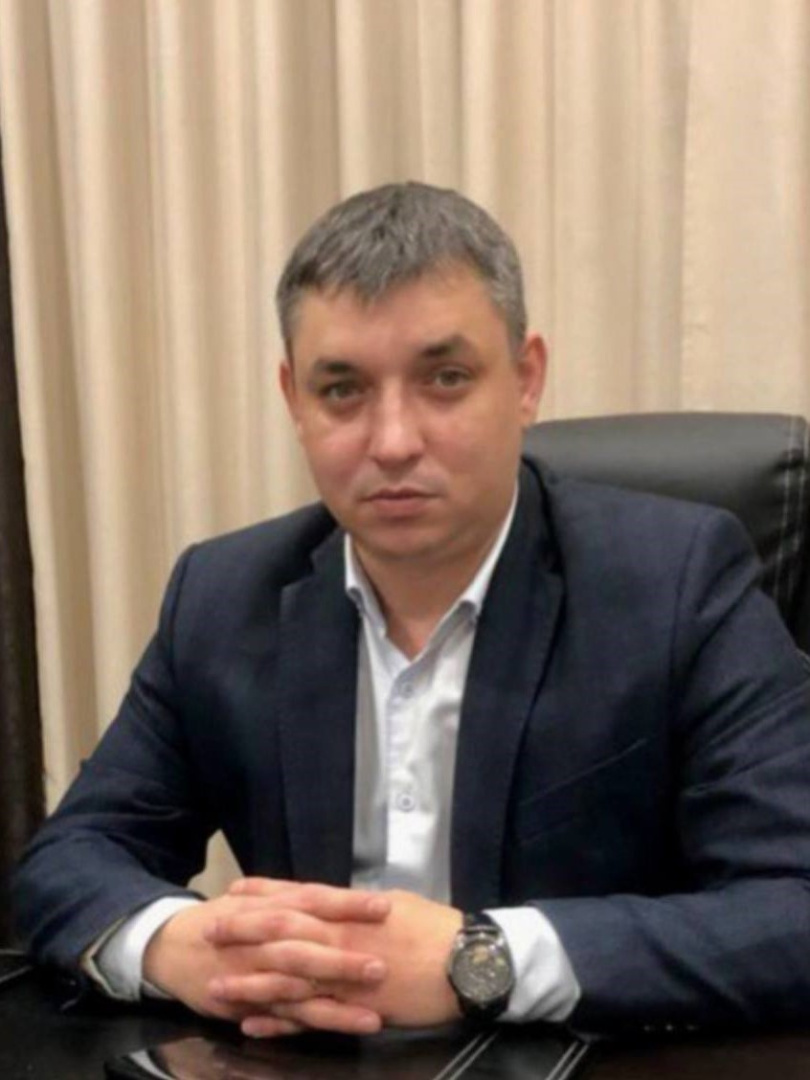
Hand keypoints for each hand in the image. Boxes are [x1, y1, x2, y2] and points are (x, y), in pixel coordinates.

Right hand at [143, 880, 390, 1033]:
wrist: (169, 945)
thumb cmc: (224, 918)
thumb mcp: (256, 897)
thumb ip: (296, 897)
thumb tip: (346, 895)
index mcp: (270, 907)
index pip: (314, 901)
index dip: (347, 904)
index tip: (385, 906)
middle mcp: (263, 942)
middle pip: (307, 949)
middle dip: (343, 960)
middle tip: (383, 966)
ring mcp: (255, 978)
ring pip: (298, 994)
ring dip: (334, 1006)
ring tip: (373, 1016)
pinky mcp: (247, 1008)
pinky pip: (280, 1021)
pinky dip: (304, 1028)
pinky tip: (334, 1033)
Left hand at [210, 881, 462, 1035]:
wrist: (466, 962)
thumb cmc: (435, 930)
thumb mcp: (395, 905)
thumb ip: (360, 908)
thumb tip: (338, 904)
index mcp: (352, 909)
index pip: (300, 895)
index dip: (265, 893)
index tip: (235, 890)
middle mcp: (342, 937)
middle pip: (284, 931)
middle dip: (244, 932)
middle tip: (208, 931)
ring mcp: (347, 974)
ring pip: (289, 977)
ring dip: (250, 982)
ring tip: (216, 988)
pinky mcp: (356, 1008)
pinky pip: (310, 1016)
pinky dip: (279, 1022)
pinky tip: (252, 1025)